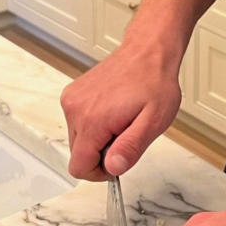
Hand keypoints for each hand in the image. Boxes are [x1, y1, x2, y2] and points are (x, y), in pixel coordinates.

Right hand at [60, 38, 181, 179]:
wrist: (147, 52)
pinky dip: (94, 123)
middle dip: (102, 152)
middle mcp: (76, 109)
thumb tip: (113, 168)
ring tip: (121, 118)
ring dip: (99, 138)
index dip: (99, 173)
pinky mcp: (73, 94)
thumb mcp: (153, 121)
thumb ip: (131, 147)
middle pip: (78, 155)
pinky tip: (113, 110)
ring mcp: (72, 100)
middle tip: (126, 133)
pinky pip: (78, 122)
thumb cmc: (154, 82)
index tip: (117, 160)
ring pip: (78, 139)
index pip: (79, 167)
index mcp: (92, 120)